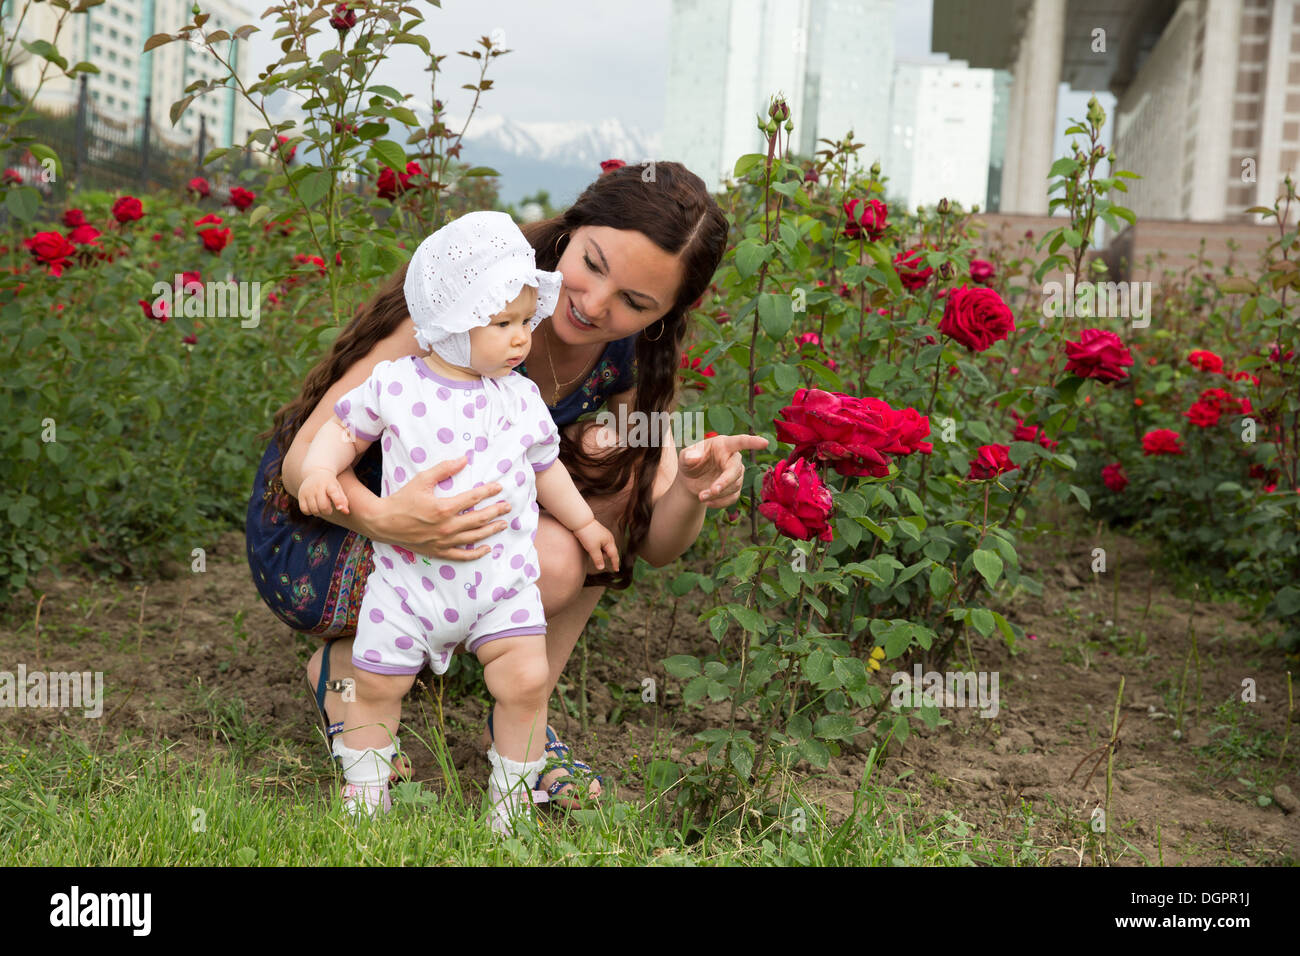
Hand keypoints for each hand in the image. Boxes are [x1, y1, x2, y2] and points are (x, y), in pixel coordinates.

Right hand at [299, 470, 349, 516]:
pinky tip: (313, 507)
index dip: (337, 501)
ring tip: (321, 507)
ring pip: (314, 509)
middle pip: (323, 505)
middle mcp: (318, 486)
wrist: (316, 473)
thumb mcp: (338, 489)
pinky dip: (309, 512)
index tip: (339, 508)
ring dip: (319, 512)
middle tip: (329, 509)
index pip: (333, 492)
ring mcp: (308, 490)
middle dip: (327, 511)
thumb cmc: (330, 485)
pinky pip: (304, 510)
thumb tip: (346, 512)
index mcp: (330, 484)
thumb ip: (343, 501)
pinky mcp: (301, 495)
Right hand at [376, 454, 511, 559]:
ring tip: (503, 524)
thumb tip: (464, 459)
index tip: (499, 487)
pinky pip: (461, 555)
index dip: (488, 492)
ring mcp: (443, 541)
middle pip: (478, 519)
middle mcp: (446, 526)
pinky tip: (487, 548)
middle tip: (508, 506)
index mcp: (443, 508)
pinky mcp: (438, 551)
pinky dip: (476, 553)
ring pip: (474, 537)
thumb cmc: (402, 499)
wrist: (383, 522)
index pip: (473, 498)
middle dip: (496, 511)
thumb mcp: (422, 480)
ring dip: (491, 530)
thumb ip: (444, 469)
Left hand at [573, 518, 619, 572]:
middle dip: (602, 556)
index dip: (615, 563)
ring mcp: (604, 535)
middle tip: (592, 552)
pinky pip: (599, 544)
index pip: (614, 555)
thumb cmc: (587, 534)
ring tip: (589, 546)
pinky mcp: (598, 533)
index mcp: (609, 542)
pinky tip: (588, 544)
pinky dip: (595, 547)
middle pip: (608, 552)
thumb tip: (601, 568)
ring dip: (598, 551)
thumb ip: (598, 559)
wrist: (580, 520)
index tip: (616, 570)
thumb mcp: (592, 549)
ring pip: (603, 548)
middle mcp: (609, 538)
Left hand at [677, 433, 770, 506]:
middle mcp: (733, 458)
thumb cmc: (690, 462)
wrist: (690, 480)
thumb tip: (695, 456)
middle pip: (736, 470)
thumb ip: (688, 455)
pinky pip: (733, 497)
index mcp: (723, 445)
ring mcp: (736, 474)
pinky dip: (720, 502)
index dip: (752, 442)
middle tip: (712, 491)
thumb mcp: (684, 456)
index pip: (740, 441)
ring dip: (717, 494)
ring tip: (701, 496)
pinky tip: (708, 502)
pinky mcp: (735, 488)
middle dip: (725, 482)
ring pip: (734, 486)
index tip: (764, 443)